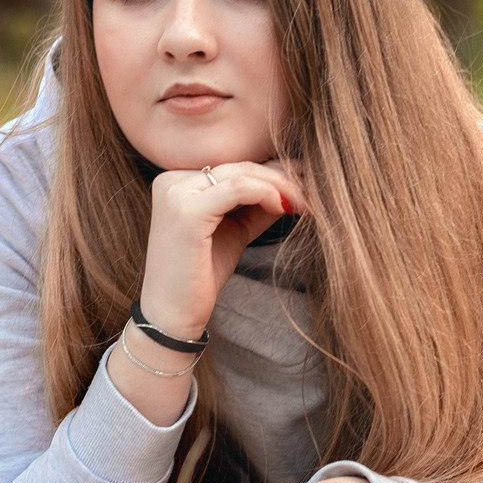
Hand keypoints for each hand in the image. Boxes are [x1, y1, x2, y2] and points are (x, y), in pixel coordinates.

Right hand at [135, 159, 305, 347]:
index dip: (274, 174)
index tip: (305, 188)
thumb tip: (293, 185)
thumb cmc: (200, 276)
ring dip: (281, 187)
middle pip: (240, 167)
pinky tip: (283, 209)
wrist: (172, 314)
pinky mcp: (186, 212)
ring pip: (242, 174)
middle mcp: (171, 181)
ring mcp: (175, 194)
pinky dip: (267, 194)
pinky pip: (238, 189)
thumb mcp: (234, 231)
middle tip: (312, 196)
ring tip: (304, 204)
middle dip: (283, 179)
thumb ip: (257, 206)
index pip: (234, 168)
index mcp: (176, 182)